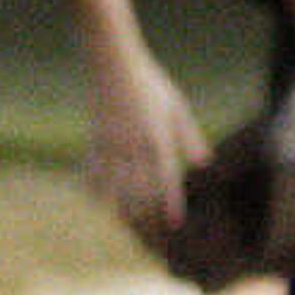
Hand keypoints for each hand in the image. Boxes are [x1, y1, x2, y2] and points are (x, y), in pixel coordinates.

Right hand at [84, 49, 207, 237]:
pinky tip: (98, 201)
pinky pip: (90, 172)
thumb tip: (204, 163)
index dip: (170, 203)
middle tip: (151, 231)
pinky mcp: (93, 140)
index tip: (173, 223)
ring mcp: (110, 145)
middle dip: (145, 213)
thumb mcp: (176, 107)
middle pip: (137, 191)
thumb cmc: (150, 83)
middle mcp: (133, 146)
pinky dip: (94, 189)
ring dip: (119, 207)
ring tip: (126, 223)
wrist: (113, 64)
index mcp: (157, 138)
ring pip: (112, 187)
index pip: (165, 179)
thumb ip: (189, 136)